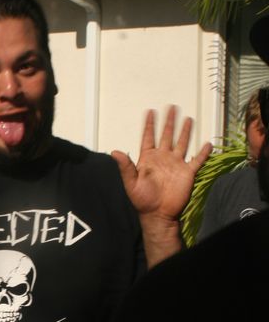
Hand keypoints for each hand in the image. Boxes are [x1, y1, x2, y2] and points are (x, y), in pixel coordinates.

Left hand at [112, 107, 211, 221]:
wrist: (158, 214)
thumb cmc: (142, 201)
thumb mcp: (131, 183)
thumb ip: (125, 166)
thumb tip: (114, 151)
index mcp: (148, 159)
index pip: (148, 137)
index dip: (149, 124)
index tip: (150, 111)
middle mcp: (163, 158)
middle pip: (166, 135)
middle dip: (169, 122)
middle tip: (171, 107)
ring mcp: (176, 164)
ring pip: (181, 143)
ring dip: (184, 132)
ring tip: (187, 119)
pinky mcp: (187, 173)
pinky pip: (197, 160)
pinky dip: (203, 153)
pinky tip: (207, 144)